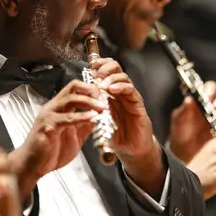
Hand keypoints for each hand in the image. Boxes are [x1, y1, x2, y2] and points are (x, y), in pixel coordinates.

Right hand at [9, 80, 105, 200]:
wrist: (32, 166)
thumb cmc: (50, 151)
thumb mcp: (74, 136)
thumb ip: (85, 126)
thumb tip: (99, 118)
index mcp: (59, 108)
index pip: (76, 88)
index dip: (92, 90)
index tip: (105, 97)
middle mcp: (53, 107)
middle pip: (73, 88)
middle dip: (92, 91)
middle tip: (105, 99)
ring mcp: (49, 115)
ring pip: (70, 99)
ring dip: (89, 102)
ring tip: (102, 107)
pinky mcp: (47, 126)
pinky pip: (66, 118)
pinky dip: (81, 116)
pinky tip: (92, 118)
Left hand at [92, 58, 165, 197]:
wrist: (131, 150)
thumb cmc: (115, 134)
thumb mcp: (99, 117)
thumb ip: (91, 106)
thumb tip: (77, 95)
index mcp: (110, 92)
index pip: (105, 70)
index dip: (98, 65)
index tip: (90, 67)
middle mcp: (120, 91)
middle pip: (115, 68)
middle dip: (105, 67)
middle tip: (96, 73)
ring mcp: (130, 96)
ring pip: (123, 77)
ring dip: (111, 77)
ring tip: (102, 83)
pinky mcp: (137, 104)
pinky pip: (131, 90)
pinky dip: (121, 87)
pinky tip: (112, 90)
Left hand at [168, 81, 215, 162]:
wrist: (183, 152)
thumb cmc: (180, 132)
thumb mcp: (178, 120)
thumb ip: (183, 110)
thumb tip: (188, 99)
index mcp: (200, 101)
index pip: (210, 88)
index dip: (211, 89)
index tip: (207, 96)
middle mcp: (211, 108)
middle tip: (215, 107)